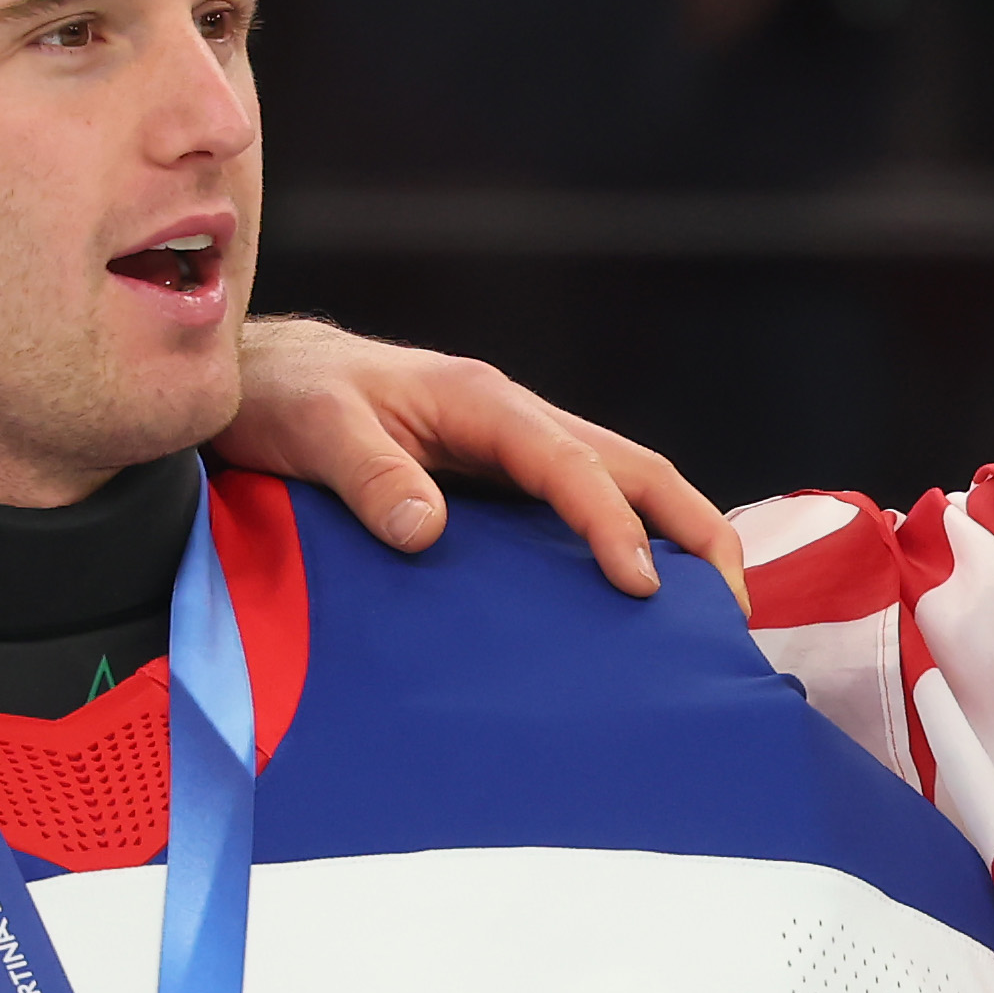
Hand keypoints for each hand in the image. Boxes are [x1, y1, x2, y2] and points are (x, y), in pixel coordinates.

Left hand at [218, 316, 741, 594]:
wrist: (261, 377)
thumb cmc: (285, 397)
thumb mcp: (314, 429)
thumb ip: (370, 476)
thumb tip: (426, 533)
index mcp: (484, 402)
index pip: (574, 466)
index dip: (614, 526)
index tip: (642, 587)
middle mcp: (517, 421)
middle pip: (636, 468)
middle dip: (697, 531)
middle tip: (731, 610)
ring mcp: (517, 450)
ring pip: (625, 485)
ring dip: (678, 539)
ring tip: (711, 615)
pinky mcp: (505, 481)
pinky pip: (587, 508)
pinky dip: (632, 546)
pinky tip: (640, 602)